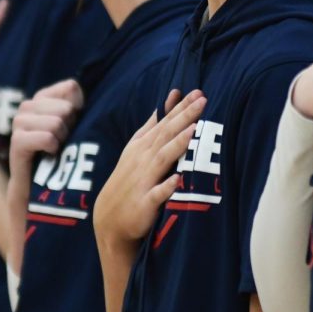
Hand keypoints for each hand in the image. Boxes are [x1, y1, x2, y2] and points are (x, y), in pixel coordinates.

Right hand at [9, 79, 83, 165]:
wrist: (39, 184)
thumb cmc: (61, 150)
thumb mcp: (73, 123)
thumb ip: (76, 101)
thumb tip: (74, 87)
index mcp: (41, 98)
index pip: (70, 87)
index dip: (78, 108)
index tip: (72, 123)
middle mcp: (27, 106)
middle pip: (66, 108)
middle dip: (70, 126)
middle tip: (62, 139)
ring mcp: (19, 122)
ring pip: (56, 123)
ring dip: (62, 139)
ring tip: (55, 148)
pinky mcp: (17, 141)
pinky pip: (47, 138)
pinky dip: (53, 148)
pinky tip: (48, 153)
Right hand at [94, 89, 206, 245]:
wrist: (109, 219)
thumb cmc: (129, 178)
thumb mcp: (137, 148)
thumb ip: (154, 124)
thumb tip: (170, 99)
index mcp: (144, 146)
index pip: (165, 123)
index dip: (181, 107)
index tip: (198, 92)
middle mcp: (144, 160)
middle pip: (166, 135)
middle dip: (184, 117)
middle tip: (202, 100)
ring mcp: (144, 181)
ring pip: (162, 160)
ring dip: (177, 145)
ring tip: (193, 129)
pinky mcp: (144, 204)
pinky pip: (156, 195)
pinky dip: (166, 187)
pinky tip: (178, 179)